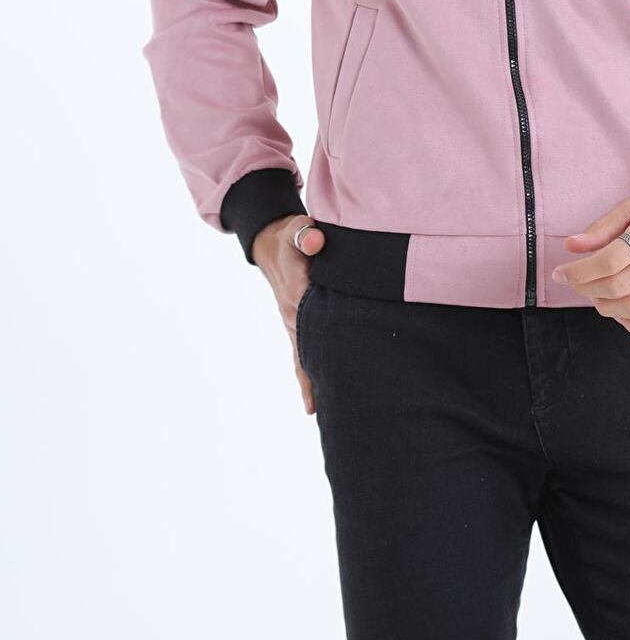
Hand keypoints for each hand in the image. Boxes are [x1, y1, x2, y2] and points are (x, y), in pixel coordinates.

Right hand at [253, 214, 325, 412]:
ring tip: (333, 411)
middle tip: (347, 397)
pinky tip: (312, 407)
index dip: (329, 331)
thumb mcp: (296, 229)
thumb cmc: (292, 237)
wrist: (273, 246)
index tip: (344, 357)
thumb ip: (305, 235)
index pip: (314, 315)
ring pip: (304, 358)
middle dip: (323, 369)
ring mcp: (293, 325)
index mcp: (295, 290)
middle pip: (310, 345)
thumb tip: (315, 243)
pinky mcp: (297, 330)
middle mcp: (292, 313)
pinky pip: (300, 359)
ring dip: (315, 382)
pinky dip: (306, 381)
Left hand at [548, 181, 629, 334]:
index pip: (610, 259)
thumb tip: (570, 247)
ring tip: (596, 296)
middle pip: (619, 286)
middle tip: (576, 284)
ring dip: (606, 308)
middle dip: (587, 289)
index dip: (580, 271)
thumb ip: (602, 228)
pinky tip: (620, 311)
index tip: (561, 273)